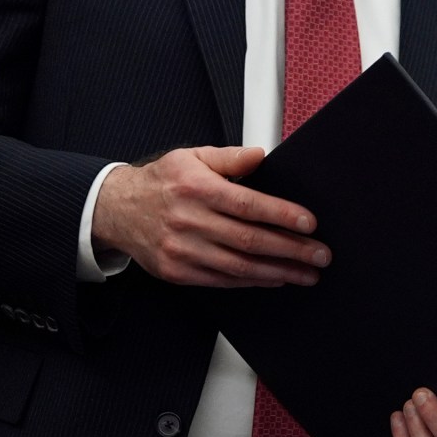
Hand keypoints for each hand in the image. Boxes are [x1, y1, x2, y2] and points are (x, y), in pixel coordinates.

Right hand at [92, 146, 326, 286]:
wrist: (116, 209)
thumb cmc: (161, 182)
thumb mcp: (192, 157)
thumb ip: (229, 157)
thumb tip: (261, 155)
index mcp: (196, 189)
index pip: (248, 204)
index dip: (282, 215)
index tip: (310, 223)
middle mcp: (189, 221)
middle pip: (250, 239)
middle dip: (292, 249)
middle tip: (320, 255)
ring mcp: (182, 250)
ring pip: (239, 266)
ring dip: (279, 272)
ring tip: (307, 274)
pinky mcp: (178, 271)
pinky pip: (223, 280)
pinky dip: (253, 281)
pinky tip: (276, 279)